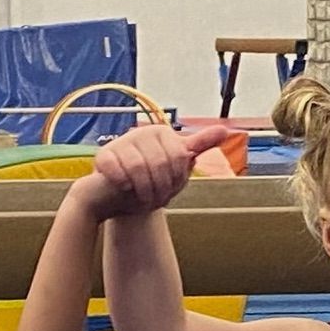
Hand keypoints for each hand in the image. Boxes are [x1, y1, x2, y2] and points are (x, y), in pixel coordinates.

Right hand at [89, 124, 232, 215]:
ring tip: (143, 199)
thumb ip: (199, 146)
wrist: (115, 199)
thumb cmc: (147, 184)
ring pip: (139, 168)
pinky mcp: (105, 155)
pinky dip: (123, 186)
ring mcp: (122, 142)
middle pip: (160, 163)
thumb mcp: (177, 167)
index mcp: (163, 134)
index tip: (170, 190)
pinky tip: (125, 189)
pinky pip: (119, 171)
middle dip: (160, 188)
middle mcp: (143, 133)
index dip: (175, 180)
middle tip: (155, 200)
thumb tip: (225, 131)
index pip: (179, 158)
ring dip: (143, 191)